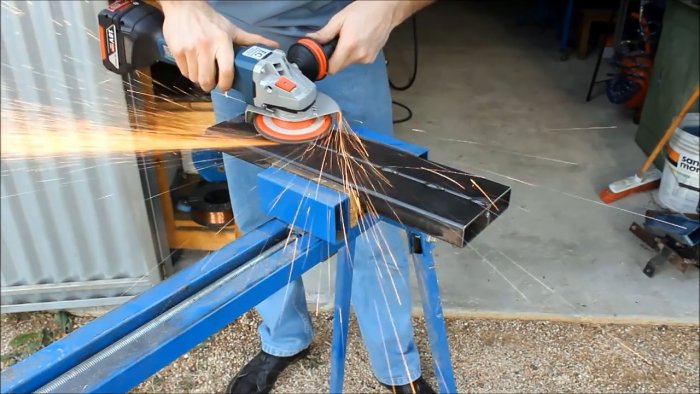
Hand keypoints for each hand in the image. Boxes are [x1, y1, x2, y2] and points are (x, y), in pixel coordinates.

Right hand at [160, 1, 277, 91]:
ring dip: (199, 78)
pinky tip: (193, 62)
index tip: (225, 86)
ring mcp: (189, 48)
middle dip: (210, 85)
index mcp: (222, 41)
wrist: (184, 6)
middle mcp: (205, 45)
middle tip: (212, 81)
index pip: (226, 71)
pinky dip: (189, 72)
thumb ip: (251, 40)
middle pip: (207, 79)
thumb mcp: (232, 29)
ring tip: (202, 69)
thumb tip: (274, 46)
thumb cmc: (210, 20)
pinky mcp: (177, 50)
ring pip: (195, 78)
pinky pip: (184, 72)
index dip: (226, 84)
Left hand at [307, 1, 431, 74]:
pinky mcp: (372, 58)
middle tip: (336, 43)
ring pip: (348, 64)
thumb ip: (325, 33)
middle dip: (335, 58)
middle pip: (339, 67)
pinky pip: (358, 60)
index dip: (325, 65)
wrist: (386, 10)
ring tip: (350, 39)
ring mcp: (367, 58)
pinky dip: (355, 54)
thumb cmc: (364, 11)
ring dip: (345, 55)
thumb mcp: (340, 19)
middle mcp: (359, 56)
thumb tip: (311, 39)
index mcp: (349, 46)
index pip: (332, 69)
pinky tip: (358, 41)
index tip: (322, 57)